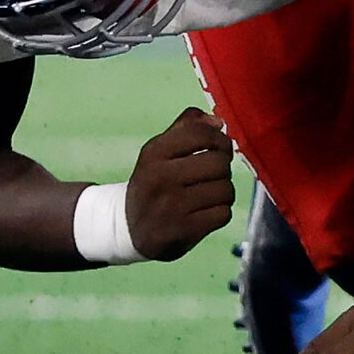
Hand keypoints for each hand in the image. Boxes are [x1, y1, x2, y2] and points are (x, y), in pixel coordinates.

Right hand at [125, 106, 236, 259]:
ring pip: (225, 189)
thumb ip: (188, 127)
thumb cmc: (154, 183)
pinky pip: (223, 214)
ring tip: (207, 194)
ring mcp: (171, 207)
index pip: (202, 134)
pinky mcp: (182, 231)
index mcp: (154, 153)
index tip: (218, 148)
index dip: (219, 139)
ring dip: (223, 192)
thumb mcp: (160, 150)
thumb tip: (218, 122)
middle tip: (211, 176)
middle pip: (219, 163)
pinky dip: (220, 213)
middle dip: (222, 168)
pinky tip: (204, 213)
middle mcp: (161, 178)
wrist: (127, 228)